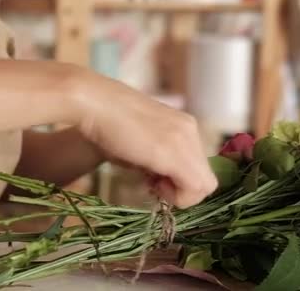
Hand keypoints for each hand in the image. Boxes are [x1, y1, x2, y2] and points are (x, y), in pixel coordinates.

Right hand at [69, 71, 217, 207]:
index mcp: (184, 126)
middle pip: (205, 178)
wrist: (93, 103)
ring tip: (149, 181)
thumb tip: (159, 179)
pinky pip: (194, 187)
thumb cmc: (107, 122)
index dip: (180, 182)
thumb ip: (155, 160)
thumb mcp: (138, 145)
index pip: (199, 167)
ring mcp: (186, 140)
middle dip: (180, 190)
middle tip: (152, 184)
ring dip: (179, 194)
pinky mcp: (174, 152)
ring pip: (205, 186)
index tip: (154, 180)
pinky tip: (151, 183)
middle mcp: (191, 130)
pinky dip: (176, 196)